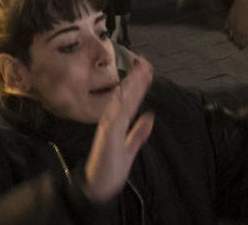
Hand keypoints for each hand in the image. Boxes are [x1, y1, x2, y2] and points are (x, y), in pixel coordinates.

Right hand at [77, 52, 155, 204]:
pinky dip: (118, 103)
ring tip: (139, 71)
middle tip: (144, 61)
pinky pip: (114, 116)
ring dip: (129, 86)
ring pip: (121, 102)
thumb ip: (139, 133)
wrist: (97, 187)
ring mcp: (109, 127)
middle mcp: (113, 121)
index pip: (131, 100)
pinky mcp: (108, 136)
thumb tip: (150, 115)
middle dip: (136, 79)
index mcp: (119, 123)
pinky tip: (123, 91)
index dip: (139, 84)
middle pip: (126, 96)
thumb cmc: (111, 168)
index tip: (147, 68)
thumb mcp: (131, 149)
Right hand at [225, 0, 247, 49]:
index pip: (244, 43)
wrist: (245, 2)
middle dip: (237, 44)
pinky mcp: (228, 20)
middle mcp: (239, 31)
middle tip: (237, 46)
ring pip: (230, 36)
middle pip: (237, 41)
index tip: (242, 48)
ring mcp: (233, 26)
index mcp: (247, 32)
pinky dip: (226, 31)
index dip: (243, 46)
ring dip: (231, 39)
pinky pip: (226, 28)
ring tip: (231, 40)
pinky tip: (226, 32)